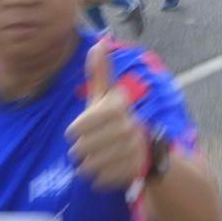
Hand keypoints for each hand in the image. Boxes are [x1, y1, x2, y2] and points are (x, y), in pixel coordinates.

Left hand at [64, 39, 149, 190]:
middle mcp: (129, 127)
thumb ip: (101, 72)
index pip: (80, 125)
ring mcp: (133, 151)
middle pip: (83, 147)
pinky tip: (103, 171)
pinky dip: (96, 178)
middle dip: (80, 150)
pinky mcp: (133, 173)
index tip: (77, 131)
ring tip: (92, 160)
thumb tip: (100, 41)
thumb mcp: (106, 97)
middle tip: (84, 149)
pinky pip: (100, 179)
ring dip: (86, 165)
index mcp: (118, 107)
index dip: (75, 130)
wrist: (146, 151)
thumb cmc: (115, 121)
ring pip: (90, 165)